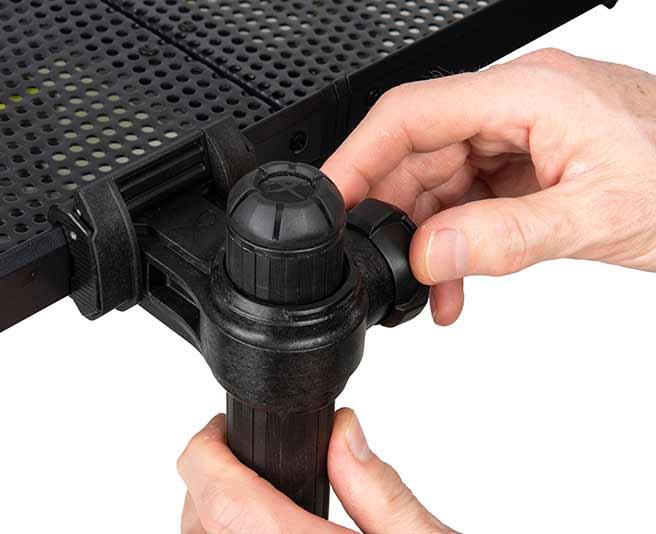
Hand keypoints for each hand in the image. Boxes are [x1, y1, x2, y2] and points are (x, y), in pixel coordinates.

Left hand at [178, 409, 452, 533]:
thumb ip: (380, 488)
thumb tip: (343, 430)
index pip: (220, 499)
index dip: (205, 451)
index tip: (219, 430)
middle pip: (197, 522)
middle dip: (209, 480)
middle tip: (245, 458)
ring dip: (212, 516)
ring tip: (252, 494)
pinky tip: (259, 530)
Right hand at [322, 49, 655, 324]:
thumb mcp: (599, 216)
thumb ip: (508, 237)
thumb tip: (431, 254)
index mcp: (528, 94)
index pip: (411, 113)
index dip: (358, 156)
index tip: (328, 201)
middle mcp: (518, 106)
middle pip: (420, 150)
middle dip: (393, 212)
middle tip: (381, 264)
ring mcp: (523, 134)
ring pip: (442, 179)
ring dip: (429, 237)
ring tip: (431, 290)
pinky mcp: (531, 162)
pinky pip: (472, 197)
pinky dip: (458, 240)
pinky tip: (460, 282)